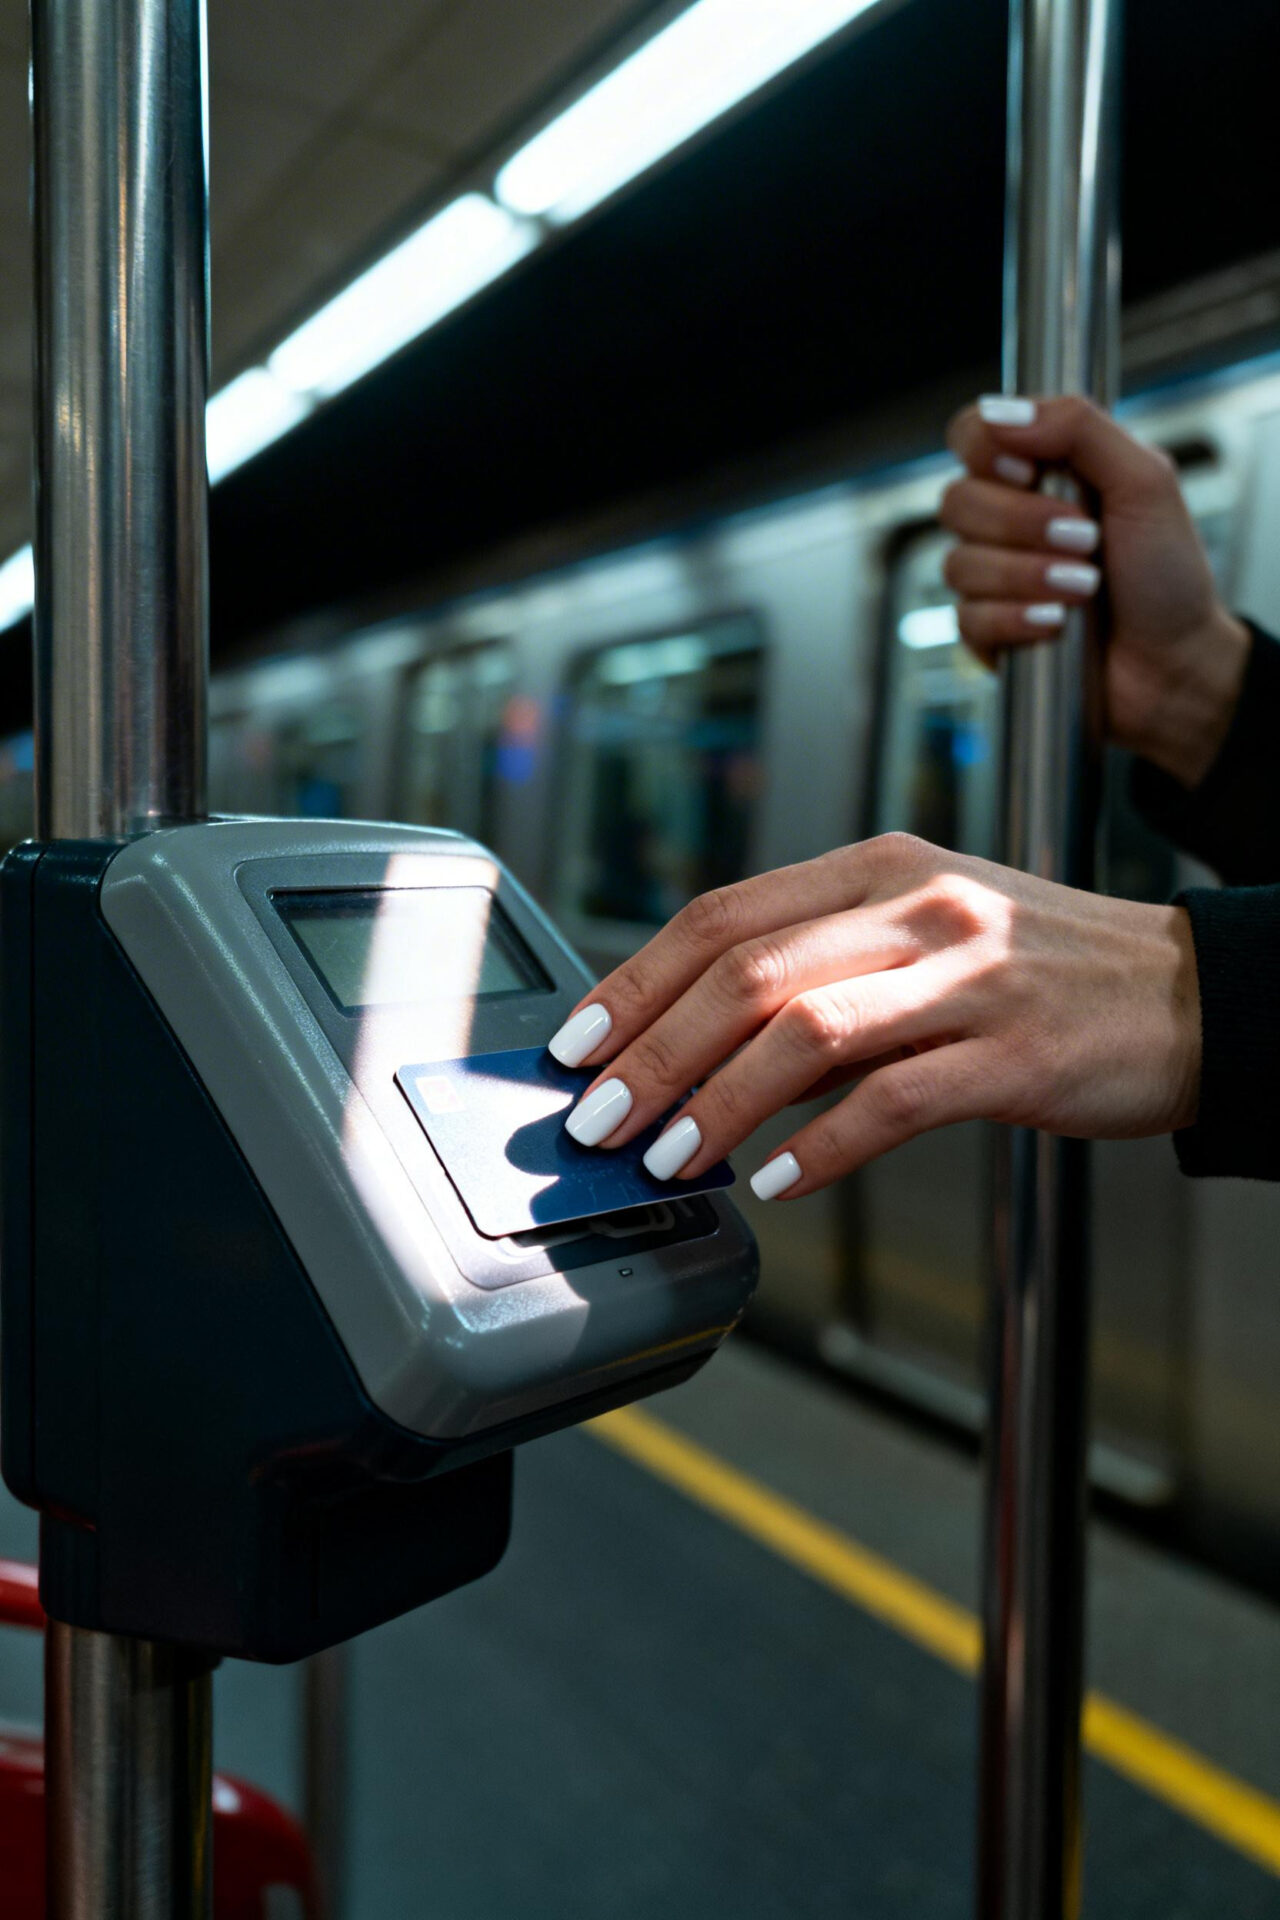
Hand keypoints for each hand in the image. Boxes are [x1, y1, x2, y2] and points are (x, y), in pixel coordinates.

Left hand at [547, 834, 1201, 1201]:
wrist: (1187, 994)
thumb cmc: (1039, 970)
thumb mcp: (922, 937)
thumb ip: (817, 979)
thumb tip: (700, 1058)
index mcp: (879, 869)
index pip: (723, 914)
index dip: (636, 980)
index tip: (579, 1042)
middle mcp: (916, 907)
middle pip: (745, 970)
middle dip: (654, 1050)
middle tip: (601, 1116)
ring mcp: (967, 977)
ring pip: (806, 1031)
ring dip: (720, 1102)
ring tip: (673, 1158)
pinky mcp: (1012, 1053)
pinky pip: (893, 1102)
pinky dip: (823, 1147)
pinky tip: (780, 1183)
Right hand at [941, 394, 1250, 788]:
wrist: (1174, 664)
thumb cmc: (1167, 575)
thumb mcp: (1145, 481)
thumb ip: (1080, 428)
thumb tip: (1004, 413)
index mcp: (1042, 470)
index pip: (971, 435)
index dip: (983, 449)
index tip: (1024, 471)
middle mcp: (1008, 520)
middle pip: (956, 500)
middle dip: (1022, 524)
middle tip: (1084, 539)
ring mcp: (993, 578)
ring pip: (958, 563)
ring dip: (1026, 576)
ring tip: (1083, 589)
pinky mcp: (987, 632)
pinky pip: (967, 618)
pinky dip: (1015, 619)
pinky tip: (1055, 625)